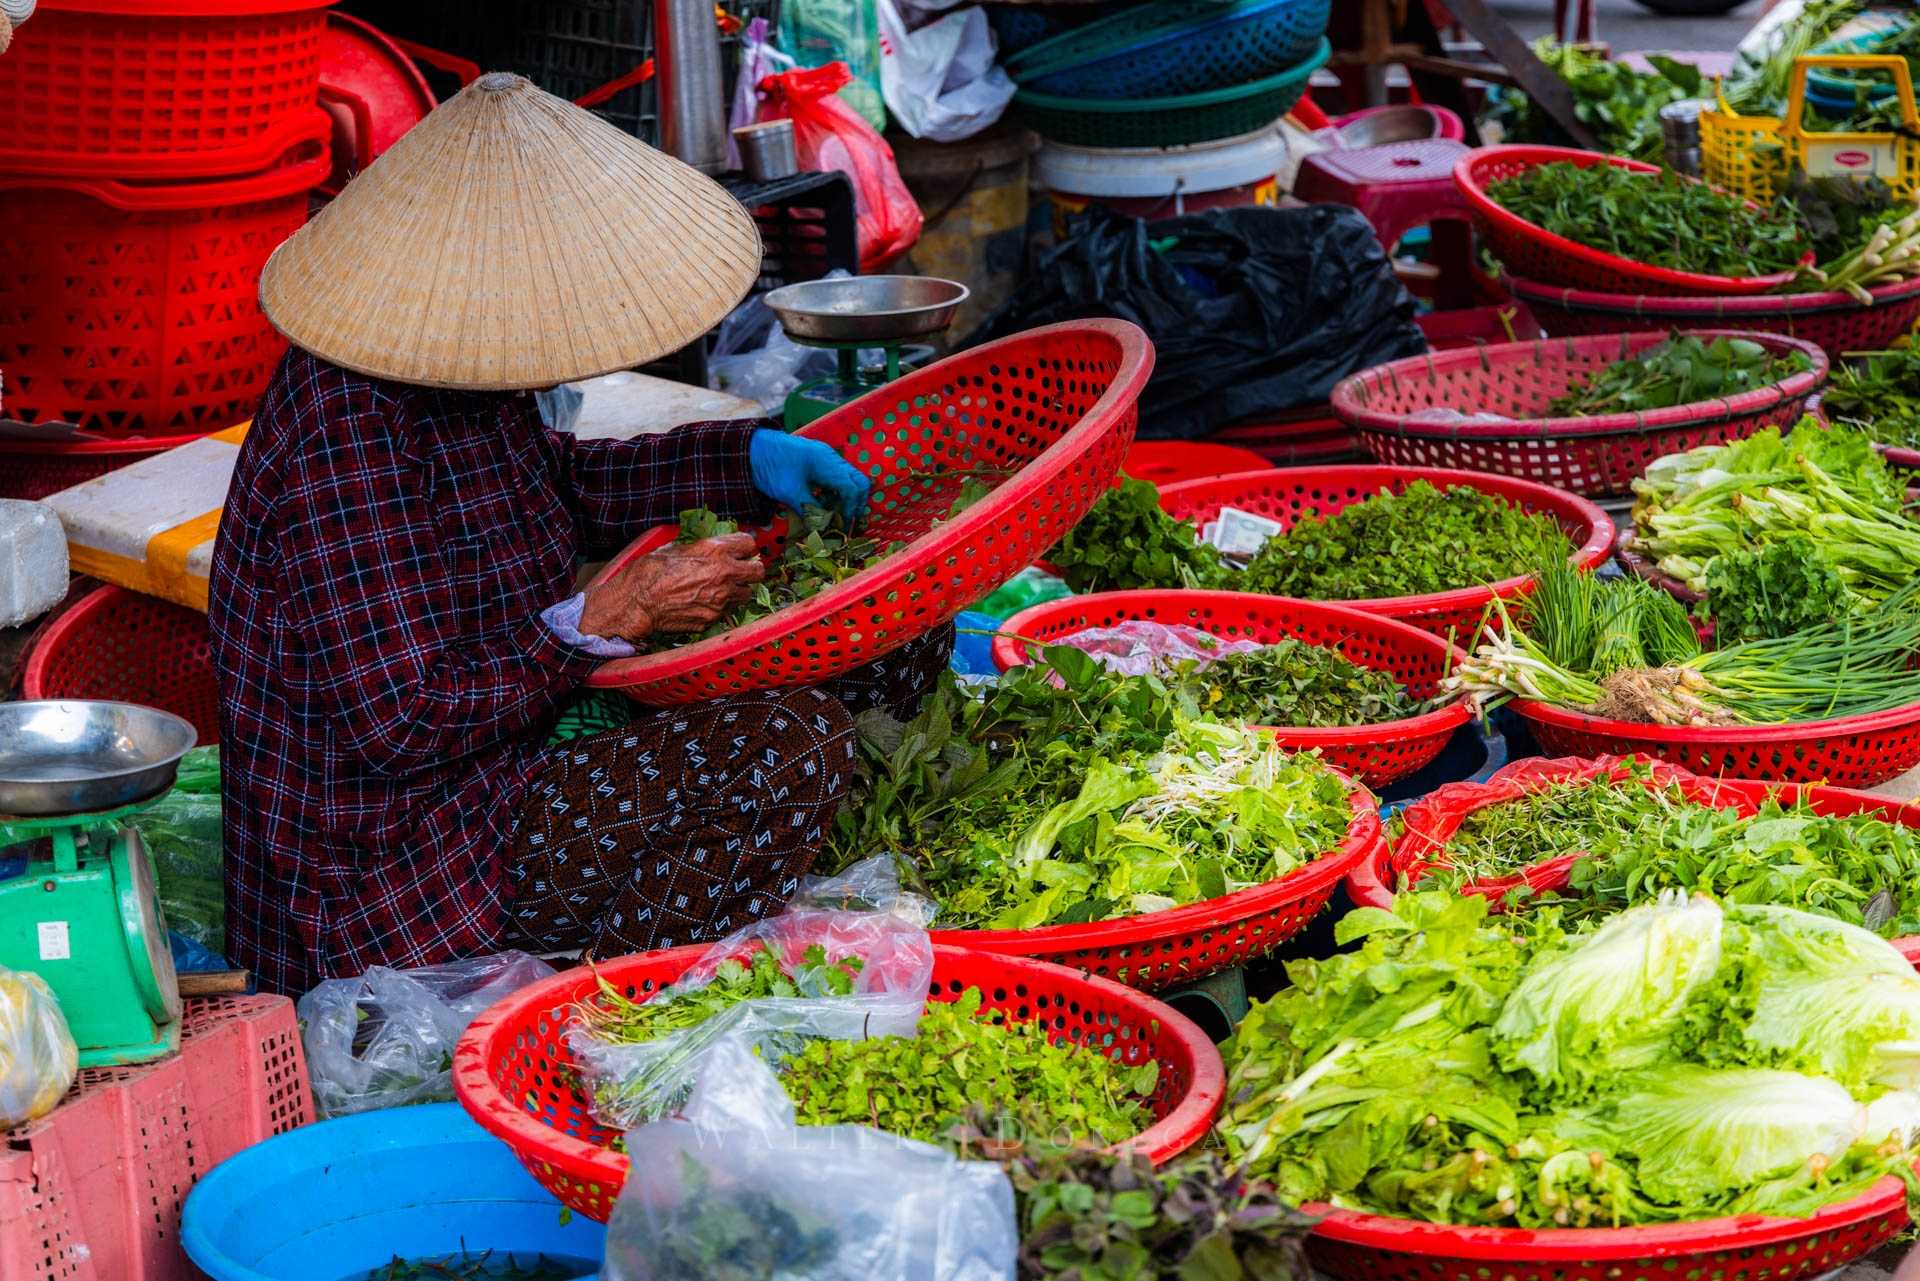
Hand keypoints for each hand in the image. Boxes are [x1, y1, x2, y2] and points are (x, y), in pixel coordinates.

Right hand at [580, 534, 764, 639]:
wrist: (637, 602)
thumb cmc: (650, 571)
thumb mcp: (675, 548)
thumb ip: (699, 547)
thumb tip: (708, 546)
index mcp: (715, 551)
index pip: (749, 544)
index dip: (744, 547)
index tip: (741, 551)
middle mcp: (724, 574)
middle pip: (758, 571)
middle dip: (751, 570)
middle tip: (740, 571)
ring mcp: (721, 599)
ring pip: (746, 594)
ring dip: (737, 590)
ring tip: (720, 589)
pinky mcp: (713, 617)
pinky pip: (726, 611)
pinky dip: (720, 607)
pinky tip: (703, 603)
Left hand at [748, 428, 870, 521]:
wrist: (751, 448)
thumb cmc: (769, 467)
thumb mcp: (790, 493)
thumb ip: (810, 511)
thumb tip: (823, 531)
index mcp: (826, 463)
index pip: (852, 488)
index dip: (851, 509)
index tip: (843, 525)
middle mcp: (831, 458)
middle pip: (857, 481)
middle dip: (855, 503)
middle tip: (845, 522)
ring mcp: (826, 458)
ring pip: (848, 480)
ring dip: (844, 499)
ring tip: (831, 515)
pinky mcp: (818, 461)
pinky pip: (836, 478)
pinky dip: (835, 493)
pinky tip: (822, 503)